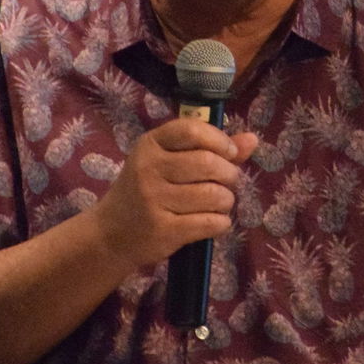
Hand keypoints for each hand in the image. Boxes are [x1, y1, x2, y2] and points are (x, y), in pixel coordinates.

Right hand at [89, 118, 257, 268]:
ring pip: (213, 195)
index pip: (192, 130)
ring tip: (219, 204)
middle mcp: (148, 169)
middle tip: (227, 183)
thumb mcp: (168, 162)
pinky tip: (215, 222)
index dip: (220, 140)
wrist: (111, 233)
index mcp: (150, 144)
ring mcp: (153, 200)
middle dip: (229, 174)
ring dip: (227, 201)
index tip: (230, 153)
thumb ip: (210, 149)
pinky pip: (210, 223)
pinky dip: (221, 223)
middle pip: (208, 163)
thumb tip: (252, 139)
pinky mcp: (163, 230)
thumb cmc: (147, 191)